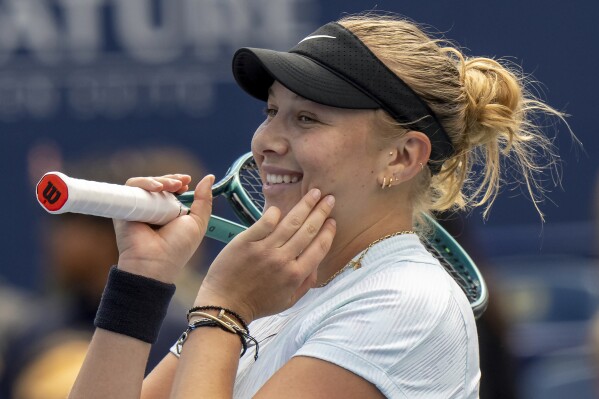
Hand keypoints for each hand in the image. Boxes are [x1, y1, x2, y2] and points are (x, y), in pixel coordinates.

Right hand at [114, 174, 214, 282]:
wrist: (155, 261)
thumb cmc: (177, 247)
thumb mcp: (197, 222)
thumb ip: (204, 200)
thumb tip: (209, 177)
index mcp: (169, 212)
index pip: (172, 189)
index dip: (179, 182)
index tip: (188, 181)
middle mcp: (153, 209)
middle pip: (160, 184)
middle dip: (172, 180)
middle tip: (182, 184)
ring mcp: (139, 207)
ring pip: (147, 183)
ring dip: (161, 180)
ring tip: (172, 186)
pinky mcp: (125, 205)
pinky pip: (132, 186)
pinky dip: (145, 183)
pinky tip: (158, 188)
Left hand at [194, 189, 335, 322]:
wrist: (225, 305)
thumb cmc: (257, 304)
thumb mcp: (288, 301)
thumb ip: (306, 283)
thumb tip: (317, 264)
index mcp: (295, 275)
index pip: (319, 248)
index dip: (328, 232)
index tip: (332, 221)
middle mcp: (283, 260)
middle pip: (307, 230)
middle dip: (321, 212)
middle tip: (328, 198)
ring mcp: (264, 250)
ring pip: (290, 223)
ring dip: (305, 206)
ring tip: (313, 193)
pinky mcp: (246, 242)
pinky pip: (265, 223)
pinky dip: (274, 213)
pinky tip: (280, 208)